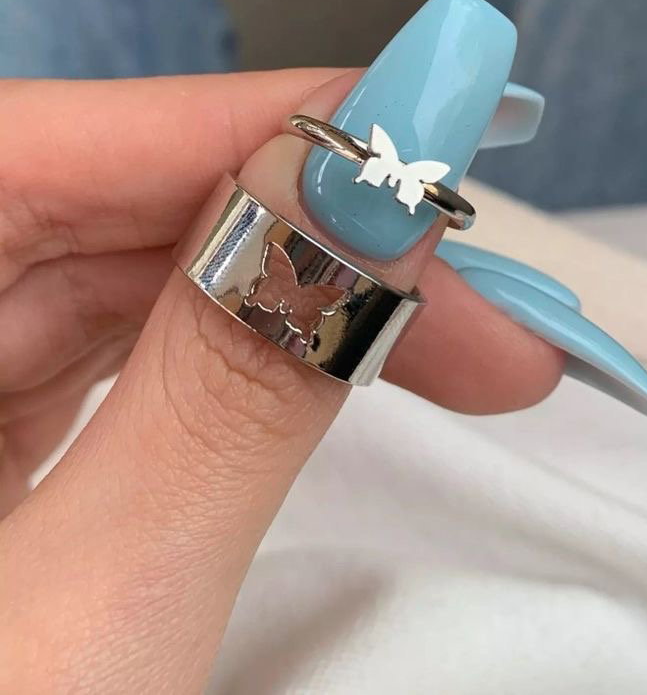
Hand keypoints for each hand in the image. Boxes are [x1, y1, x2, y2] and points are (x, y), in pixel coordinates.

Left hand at [0, 70, 560, 691]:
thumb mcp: (84, 618)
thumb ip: (227, 396)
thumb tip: (360, 201)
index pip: (69, 146)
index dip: (273, 128)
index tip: (438, 138)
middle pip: (117, 202)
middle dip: (318, 235)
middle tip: (477, 296)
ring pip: (131, 266)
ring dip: (296, 298)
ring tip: (442, 341)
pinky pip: (115, 337)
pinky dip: (233, 351)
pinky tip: (316, 366)